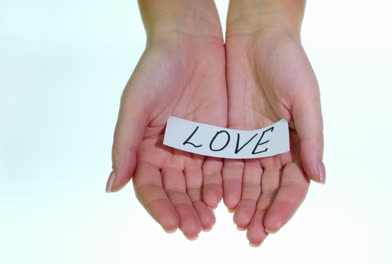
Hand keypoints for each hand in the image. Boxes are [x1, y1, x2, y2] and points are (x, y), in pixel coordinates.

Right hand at [107, 0, 225, 238]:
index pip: (150, 187)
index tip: (170, 225)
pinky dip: (222, 184)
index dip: (159, 208)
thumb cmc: (156, 70)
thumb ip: (125, 145)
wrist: (189, 43)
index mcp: (145, 148)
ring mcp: (195, 147)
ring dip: (203, 204)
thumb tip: (112, 185)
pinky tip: (226, 198)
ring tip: (211, 221)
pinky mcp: (218, 138)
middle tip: (195, 230)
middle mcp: (170, 152)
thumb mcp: (136, 105)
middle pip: (176, 191)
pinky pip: (221, 166)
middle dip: (184, 212)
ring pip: (199, 184)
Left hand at [223, 1, 324, 244]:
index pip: (294, 183)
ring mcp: (251, 141)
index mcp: (297, 141)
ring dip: (243, 202)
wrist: (258, 36)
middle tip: (252, 235)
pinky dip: (225, 182)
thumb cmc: (289, 62)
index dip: (284, 205)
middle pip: (269, 188)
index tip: (272, 224)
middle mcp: (275, 146)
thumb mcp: (305, 99)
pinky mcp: (230, 132)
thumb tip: (321, 178)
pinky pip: (227, 162)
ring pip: (248, 180)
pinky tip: (220, 198)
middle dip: (262, 211)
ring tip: (236, 222)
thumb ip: (311, 139)